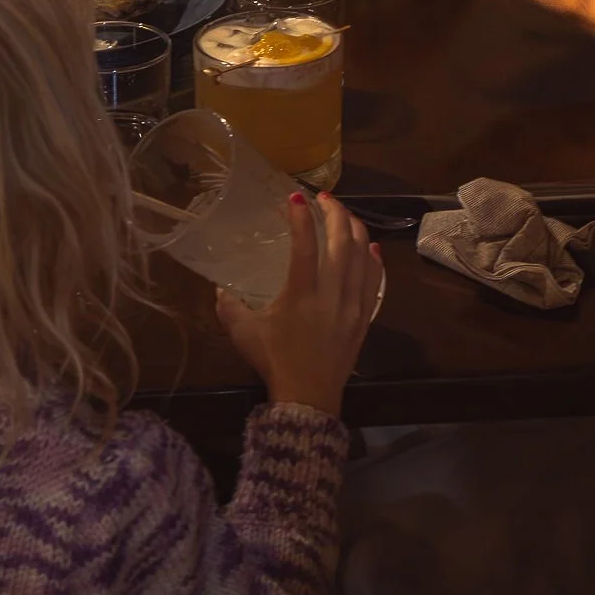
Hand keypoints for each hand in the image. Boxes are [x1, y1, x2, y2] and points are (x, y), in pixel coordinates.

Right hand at [216, 192, 382, 415]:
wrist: (308, 398)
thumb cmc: (275, 361)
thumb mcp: (243, 333)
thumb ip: (228, 306)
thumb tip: (219, 288)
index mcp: (301, 295)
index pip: (305, 246)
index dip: (301, 218)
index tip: (296, 197)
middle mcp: (331, 295)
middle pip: (342, 244)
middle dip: (335, 214)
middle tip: (324, 198)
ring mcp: (352, 306)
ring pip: (363, 257)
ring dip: (356, 230)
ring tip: (344, 214)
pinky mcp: (364, 317)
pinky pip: (375, 281)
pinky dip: (374, 259)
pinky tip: (370, 246)